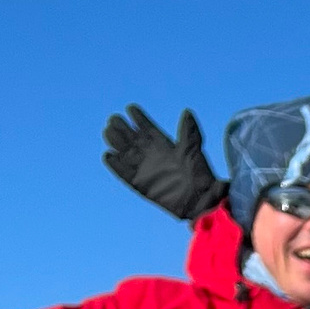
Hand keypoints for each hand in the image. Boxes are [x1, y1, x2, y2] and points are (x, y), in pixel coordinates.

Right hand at [103, 104, 226, 221]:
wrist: (201, 200)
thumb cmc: (201, 175)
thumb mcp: (194, 150)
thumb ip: (189, 132)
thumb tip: (187, 112)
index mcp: (164, 145)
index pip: (147, 128)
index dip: (139, 118)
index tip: (131, 107)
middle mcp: (152, 156)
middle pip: (132, 139)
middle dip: (122, 128)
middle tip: (114, 119)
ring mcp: (146, 170)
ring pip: (125, 154)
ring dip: (116, 143)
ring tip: (108, 131)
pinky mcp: (141, 185)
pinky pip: (125, 175)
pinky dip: (116, 166)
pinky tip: (108, 156)